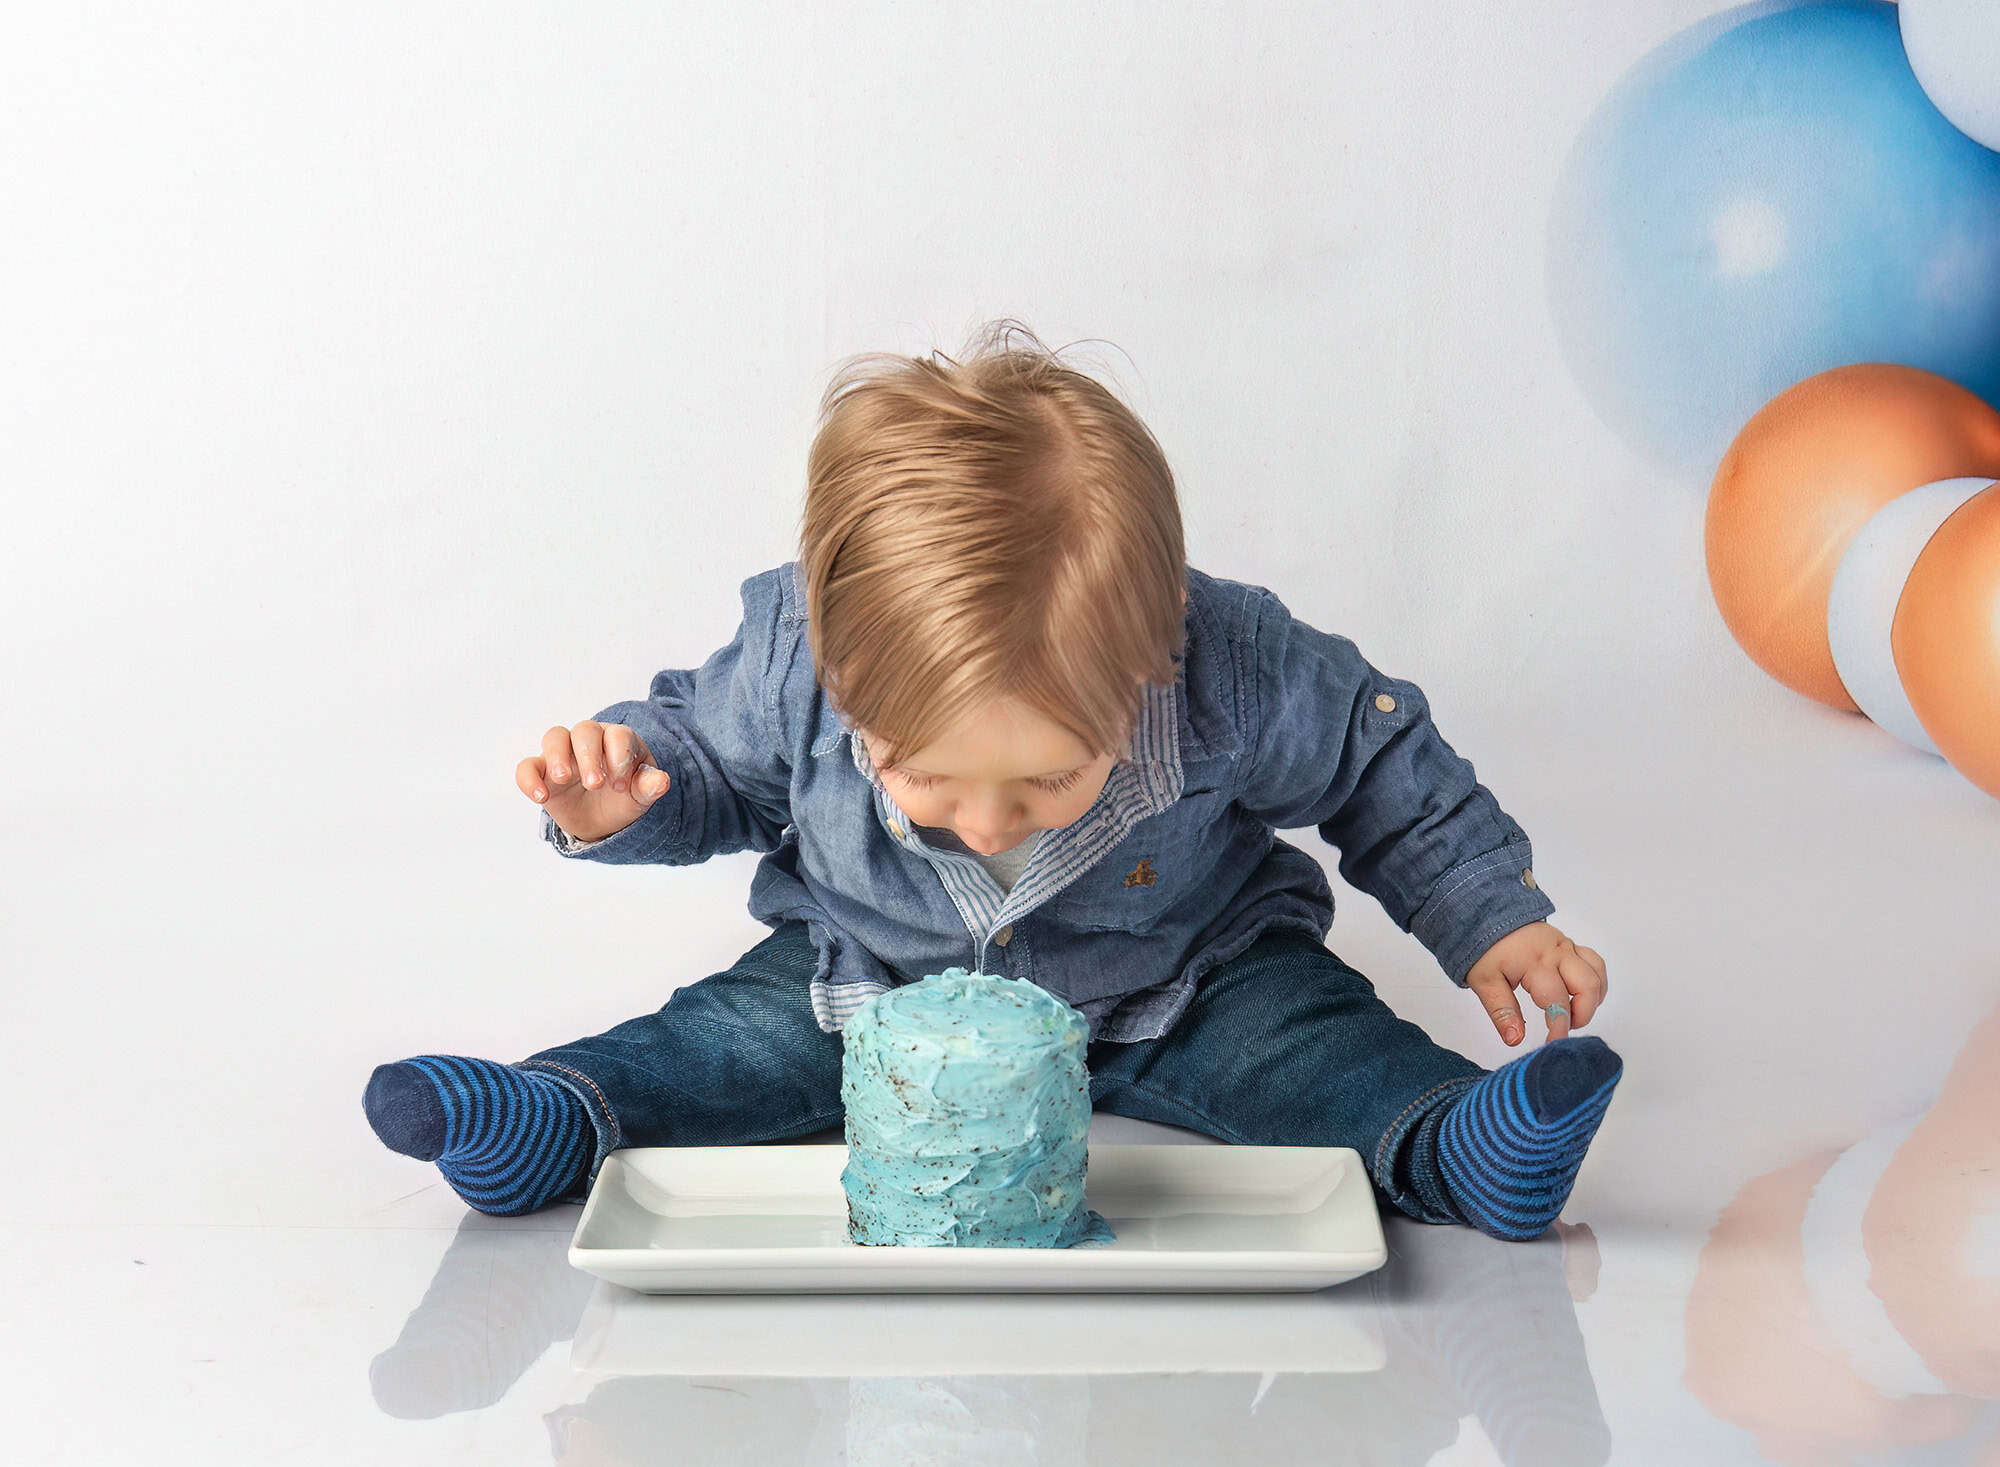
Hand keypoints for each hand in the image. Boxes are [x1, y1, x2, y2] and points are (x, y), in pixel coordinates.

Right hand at [516, 720, 671, 842]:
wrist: (603, 819)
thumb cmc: (624, 797)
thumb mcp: (639, 796)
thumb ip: (648, 786)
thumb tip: (662, 781)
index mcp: (618, 741)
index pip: (618, 735)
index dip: (619, 756)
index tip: (621, 785)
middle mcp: (590, 740)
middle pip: (584, 730)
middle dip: (589, 755)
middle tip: (595, 784)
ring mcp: (563, 754)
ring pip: (554, 737)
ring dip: (557, 756)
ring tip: (564, 779)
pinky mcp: (542, 772)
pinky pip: (527, 767)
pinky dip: (529, 779)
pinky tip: (541, 798)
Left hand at [1463, 921, 1607, 1046]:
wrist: (1486, 918)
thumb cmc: (1485, 952)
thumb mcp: (1485, 983)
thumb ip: (1502, 1012)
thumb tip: (1515, 1039)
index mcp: (1535, 963)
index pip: (1557, 1001)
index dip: (1559, 1027)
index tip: (1553, 1044)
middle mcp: (1557, 953)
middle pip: (1587, 986)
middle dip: (1582, 1014)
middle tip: (1563, 1027)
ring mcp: (1566, 946)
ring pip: (1596, 973)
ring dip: (1592, 999)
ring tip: (1572, 1013)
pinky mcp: (1569, 944)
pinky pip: (1594, 962)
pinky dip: (1595, 982)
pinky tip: (1582, 996)